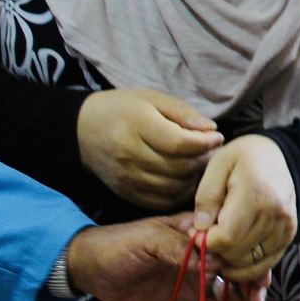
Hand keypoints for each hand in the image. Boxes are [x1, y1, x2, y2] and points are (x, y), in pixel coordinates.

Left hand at [63, 215, 272, 300]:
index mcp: (201, 231)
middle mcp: (208, 252)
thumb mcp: (147, 240)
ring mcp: (202, 276)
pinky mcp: (193, 297)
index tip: (259, 280)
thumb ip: (178, 248)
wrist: (92, 269)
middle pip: (241, 268)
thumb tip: (214, 262)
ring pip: (235, 289)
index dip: (249, 260)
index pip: (234, 242)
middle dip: (255, 288)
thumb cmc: (119, 244)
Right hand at [75, 89, 222, 208]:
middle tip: (212, 153)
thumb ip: (183, 113)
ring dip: (193, 180)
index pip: (178, 144)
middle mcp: (129, 155)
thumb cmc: (123, 109)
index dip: (204, 143)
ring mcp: (126, 178)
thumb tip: (211, 130)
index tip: (217, 137)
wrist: (82, 130)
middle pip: (178, 168)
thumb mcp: (152, 98)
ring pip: (172, 188)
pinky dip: (178, 194)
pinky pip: (160, 202)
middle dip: (202, 162)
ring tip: (199, 165)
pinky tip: (185, 180)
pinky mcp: (125, 192)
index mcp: (137, 126)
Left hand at [194, 134, 296, 282]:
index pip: (226, 238)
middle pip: (237, 254)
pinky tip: (235, 256)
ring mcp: (287, 224)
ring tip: (220, 244)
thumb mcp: (216, 166)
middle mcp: (276, 212)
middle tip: (206, 237)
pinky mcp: (291, 233)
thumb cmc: (241, 157)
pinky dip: (248, 267)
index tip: (195, 232)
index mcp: (256, 193)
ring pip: (251, 263)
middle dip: (215, 252)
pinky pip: (267, 263)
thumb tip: (198, 231)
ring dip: (230, 261)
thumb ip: (205, 199)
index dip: (204, 242)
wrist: (273, 153)